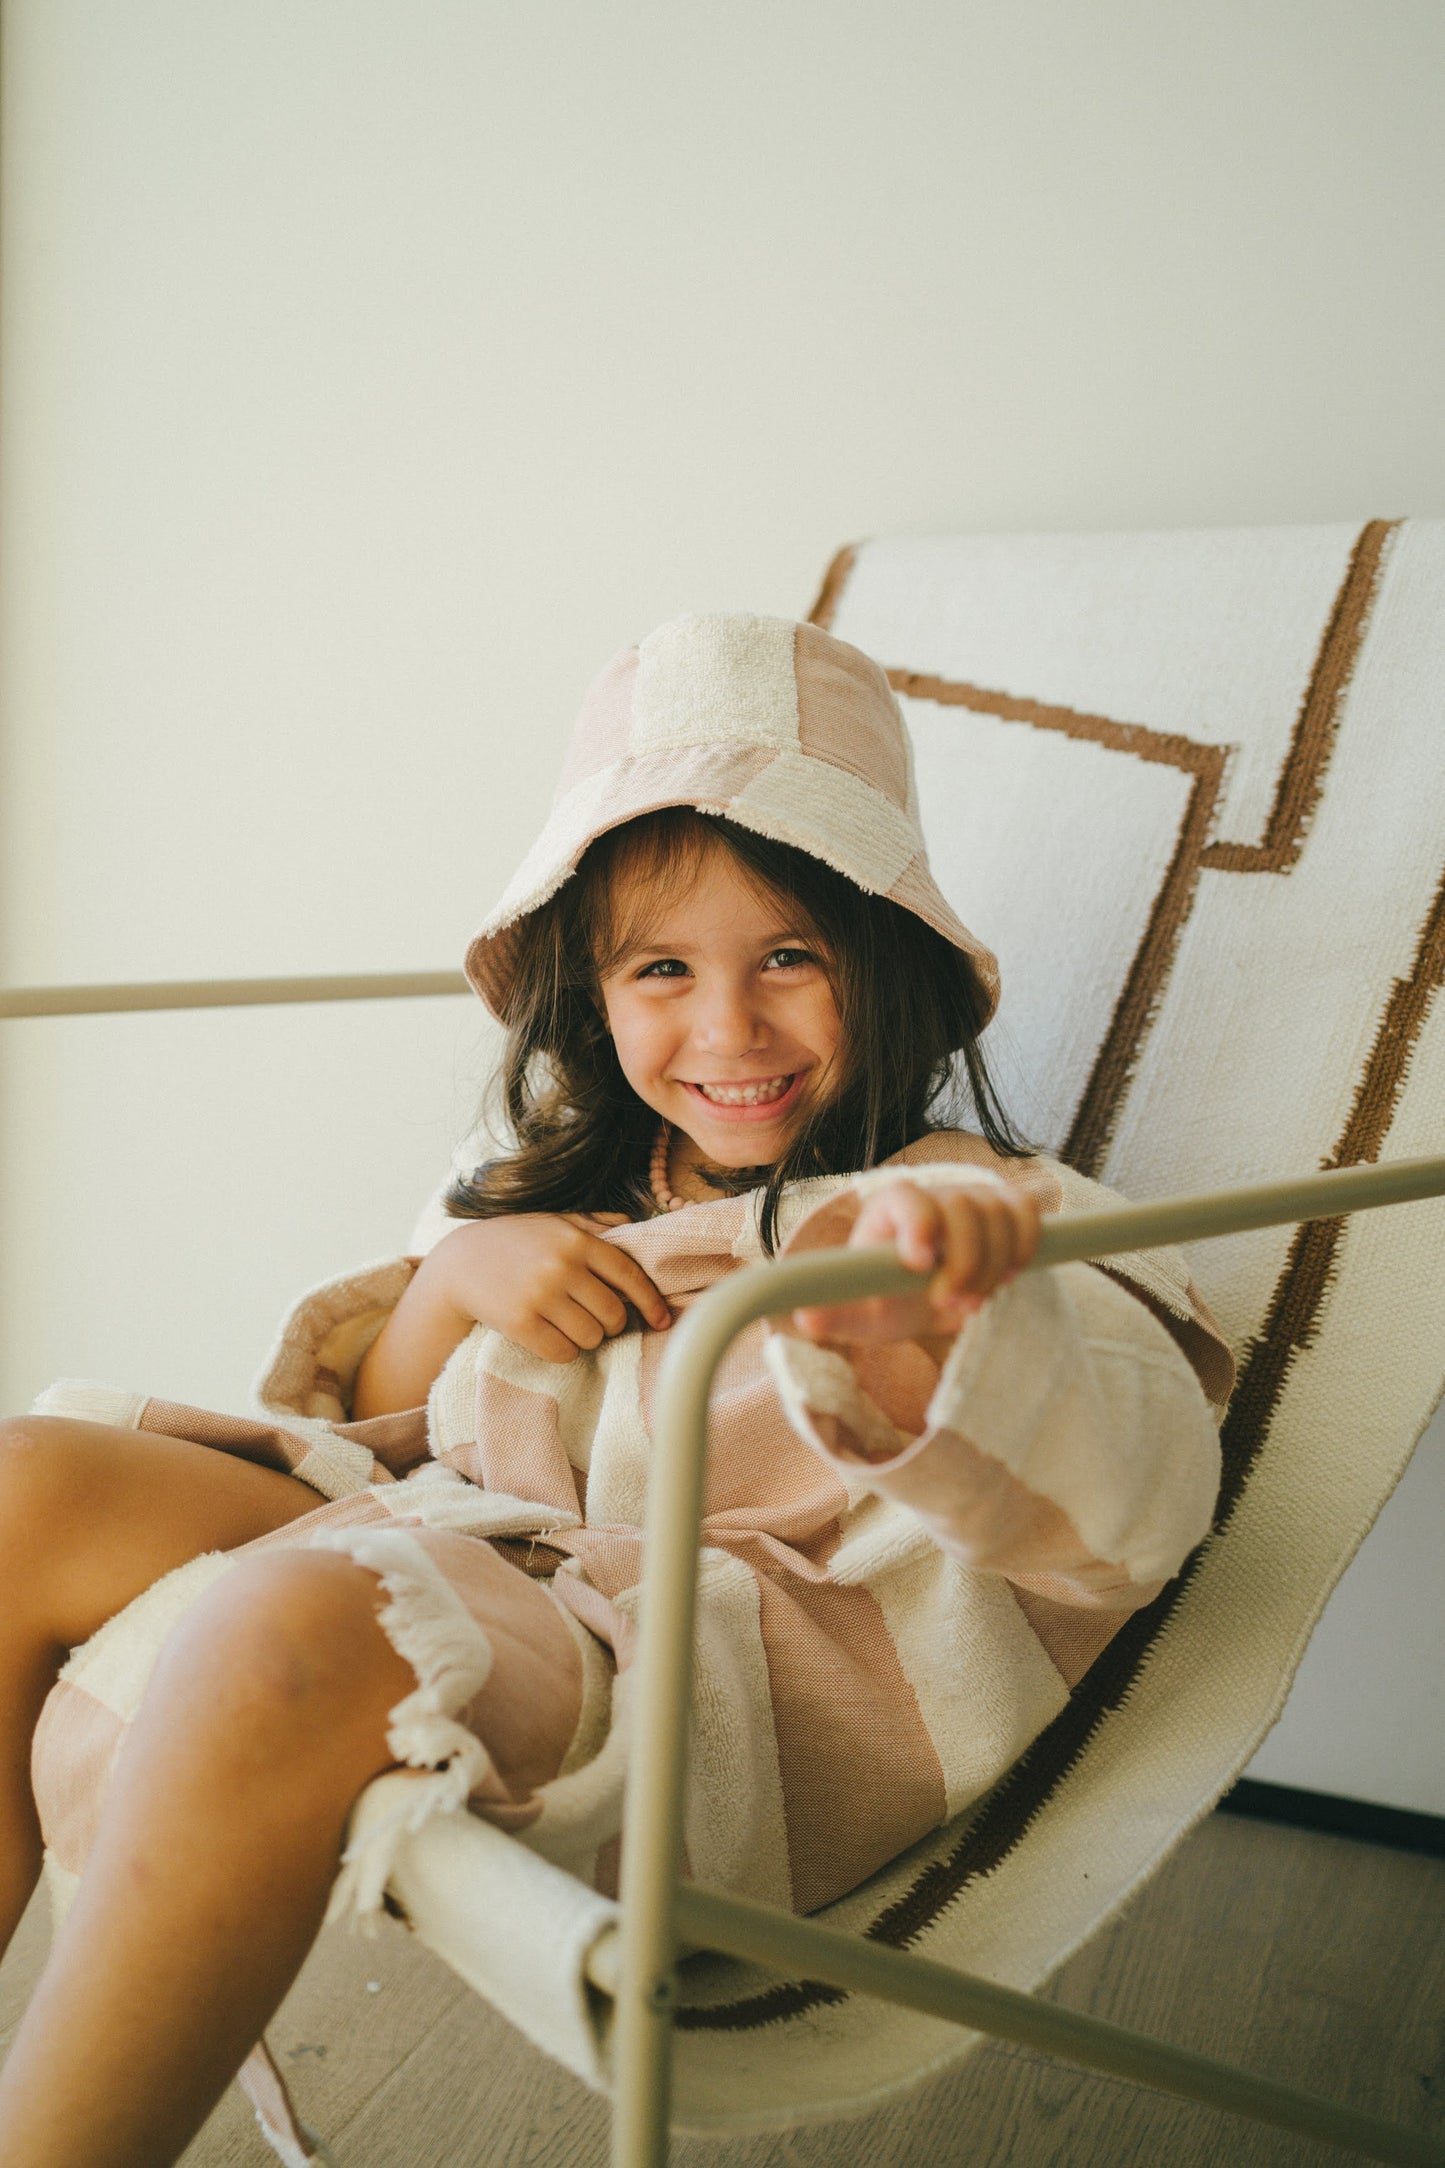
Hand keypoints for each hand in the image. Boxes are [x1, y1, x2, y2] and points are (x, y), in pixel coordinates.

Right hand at [423, 1212, 672, 1364]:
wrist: (459, 1262)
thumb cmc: (515, 1241)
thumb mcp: (554, 1222)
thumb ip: (594, 1223)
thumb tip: (634, 1226)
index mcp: (577, 1240)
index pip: (629, 1276)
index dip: (652, 1302)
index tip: (663, 1321)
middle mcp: (562, 1265)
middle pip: (613, 1314)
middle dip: (611, 1323)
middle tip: (597, 1319)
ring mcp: (540, 1295)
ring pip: (591, 1337)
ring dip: (587, 1338)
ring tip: (570, 1325)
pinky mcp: (520, 1323)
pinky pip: (563, 1352)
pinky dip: (564, 1351)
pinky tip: (552, 1337)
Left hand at [790, 1176, 1041, 1348]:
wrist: (921, 1297)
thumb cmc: (888, 1299)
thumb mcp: (861, 1313)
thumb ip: (836, 1314)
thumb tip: (806, 1320)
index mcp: (891, 1208)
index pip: (910, 1199)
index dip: (920, 1225)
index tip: (919, 1264)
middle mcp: (934, 1195)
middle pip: (963, 1210)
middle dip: (965, 1263)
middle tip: (953, 1305)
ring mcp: (973, 1199)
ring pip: (999, 1216)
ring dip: (994, 1266)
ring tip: (974, 1301)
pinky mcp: (1005, 1211)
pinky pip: (1027, 1214)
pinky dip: (1025, 1244)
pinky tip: (1007, 1276)